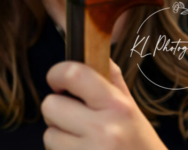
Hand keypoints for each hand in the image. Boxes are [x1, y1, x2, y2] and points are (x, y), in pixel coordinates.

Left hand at [41, 58, 167, 149]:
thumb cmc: (139, 143)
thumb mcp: (130, 106)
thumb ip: (110, 77)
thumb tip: (91, 48)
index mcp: (117, 105)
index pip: (74, 74)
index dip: (57, 73)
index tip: (57, 80)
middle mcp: (104, 130)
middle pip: (50, 105)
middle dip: (57, 110)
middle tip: (73, 116)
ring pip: (49, 135)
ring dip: (59, 137)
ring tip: (82, 140)